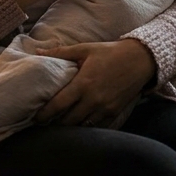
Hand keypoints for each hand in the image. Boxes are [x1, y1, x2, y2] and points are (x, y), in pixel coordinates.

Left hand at [34, 39, 156, 126]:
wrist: (140, 60)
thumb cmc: (110, 53)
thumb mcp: (85, 49)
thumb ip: (61, 52)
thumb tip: (38, 51)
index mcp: (83, 83)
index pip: (58, 105)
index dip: (45, 114)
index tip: (35, 118)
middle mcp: (93, 99)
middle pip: (68, 120)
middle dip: (54, 123)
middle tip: (45, 123)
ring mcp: (104, 108)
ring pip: (82, 126)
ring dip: (70, 126)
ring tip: (59, 124)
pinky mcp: (114, 113)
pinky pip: (96, 127)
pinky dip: (86, 127)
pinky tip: (78, 124)